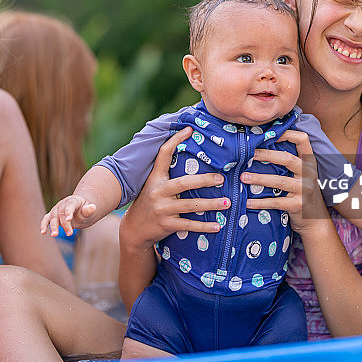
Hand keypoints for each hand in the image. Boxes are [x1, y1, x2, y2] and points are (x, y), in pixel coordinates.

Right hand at [41, 195, 96, 237]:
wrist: (78, 209)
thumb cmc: (83, 210)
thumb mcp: (88, 210)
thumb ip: (89, 210)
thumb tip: (93, 207)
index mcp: (73, 201)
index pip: (70, 206)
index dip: (69, 212)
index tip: (69, 219)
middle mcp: (62, 204)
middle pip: (61, 214)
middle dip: (65, 224)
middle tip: (69, 234)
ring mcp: (56, 209)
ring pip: (52, 217)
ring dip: (53, 226)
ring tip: (55, 235)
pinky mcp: (51, 215)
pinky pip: (46, 219)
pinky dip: (43, 225)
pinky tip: (43, 232)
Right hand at [119, 127, 230, 253]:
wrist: (133, 231)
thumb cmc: (149, 203)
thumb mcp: (153, 186)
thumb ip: (167, 175)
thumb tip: (187, 155)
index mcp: (155, 178)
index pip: (164, 154)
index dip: (175, 140)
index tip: (190, 129)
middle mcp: (158, 192)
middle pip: (184, 183)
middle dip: (204, 180)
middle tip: (221, 178)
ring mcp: (162, 209)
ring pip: (191, 205)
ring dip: (211, 204)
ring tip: (227, 202)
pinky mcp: (166, 225)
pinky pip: (189, 225)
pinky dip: (204, 226)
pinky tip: (218, 226)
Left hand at [241, 129, 328, 233]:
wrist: (316, 221)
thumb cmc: (303, 193)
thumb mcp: (302, 175)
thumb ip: (290, 162)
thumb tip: (263, 146)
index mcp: (309, 162)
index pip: (303, 139)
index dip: (287, 133)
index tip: (269, 134)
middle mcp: (309, 173)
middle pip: (287, 159)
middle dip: (266, 155)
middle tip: (248, 154)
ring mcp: (305, 190)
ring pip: (279, 181)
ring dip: (259, 178)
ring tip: (243, 177)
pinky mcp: (298, 205)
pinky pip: (276, 202)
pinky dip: (260, 202)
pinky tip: (248, 202)